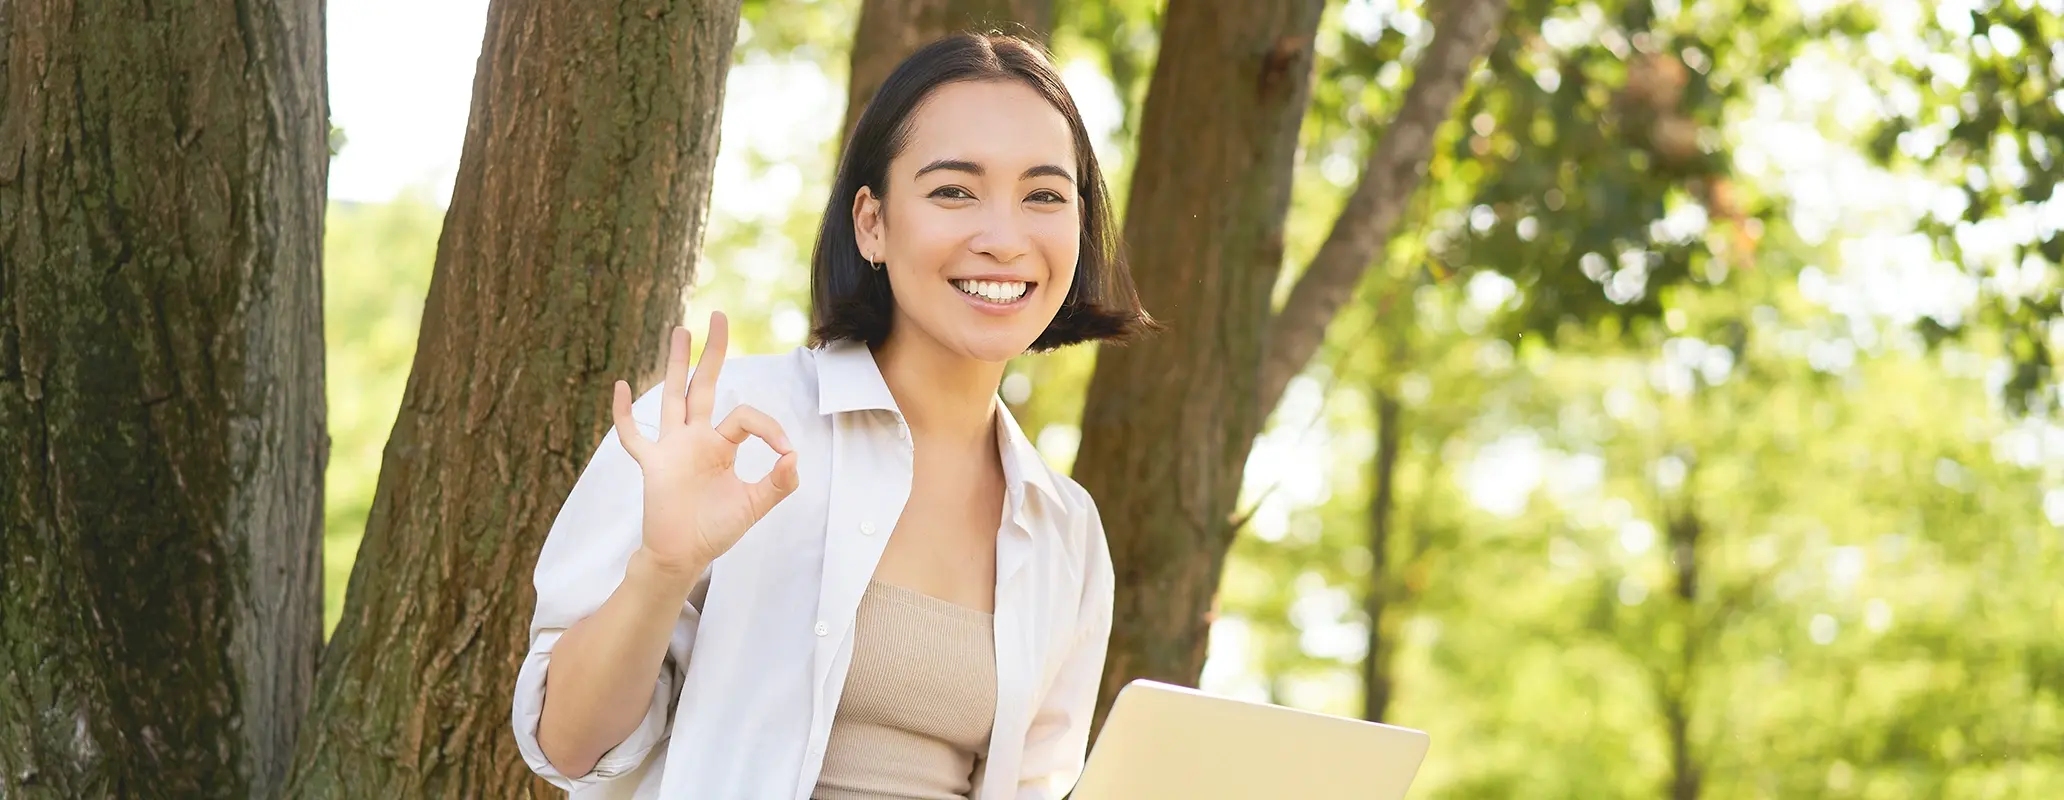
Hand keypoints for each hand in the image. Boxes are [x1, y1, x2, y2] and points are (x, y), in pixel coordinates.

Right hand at [611, 311, 799, 577]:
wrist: (683, 555)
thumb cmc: (715, 529)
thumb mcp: (754, 505)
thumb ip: (779, 484)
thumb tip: (793, 456)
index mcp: (721, 444)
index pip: (744, 416)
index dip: (769, 428)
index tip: (785, 452)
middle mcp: (695, 438)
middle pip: (704, 385)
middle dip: (712, 353)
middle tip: (719, 316)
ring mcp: (670, 448)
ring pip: (672, 397)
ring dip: (677, 364)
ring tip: (681, 330)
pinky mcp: (651, 465)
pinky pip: (633, 436)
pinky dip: (624, 415)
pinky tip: (621, 386)